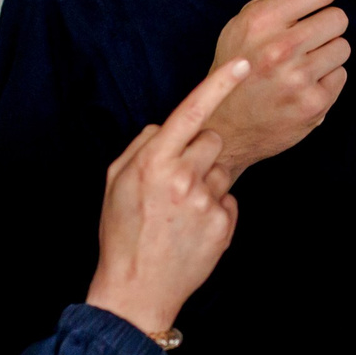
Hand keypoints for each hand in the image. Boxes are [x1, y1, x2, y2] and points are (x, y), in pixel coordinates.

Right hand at [87, 57, 249, 340]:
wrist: (136, 290)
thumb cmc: (121, 234)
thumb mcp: (114, 183)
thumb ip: (140, 147)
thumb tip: (164, 126)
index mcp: (153, 162)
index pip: (191, 111)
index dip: (219, 84)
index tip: (241, 63)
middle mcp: (183, 178)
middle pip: (212, 139)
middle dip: (200, 151)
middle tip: (177, 180)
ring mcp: (206, 202)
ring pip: (222, 169)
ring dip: (206, 181)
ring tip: (181, 210)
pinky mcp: (223, 225)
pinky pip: (228, 200)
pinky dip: (214, 209)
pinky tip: (192, 228)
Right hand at [205, 0, 350, 178]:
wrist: (225, 126)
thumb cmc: (235, 69)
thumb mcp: (245, 21)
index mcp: (261, 22)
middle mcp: (280, 49)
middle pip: (338, 18)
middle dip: (325, 24)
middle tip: (304, 38)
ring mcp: (298, 80)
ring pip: (342, 47)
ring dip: (326, 53)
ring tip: (301, 64)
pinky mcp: (313, 105)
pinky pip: (341, 75)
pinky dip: (326, 79)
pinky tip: (302, 84)